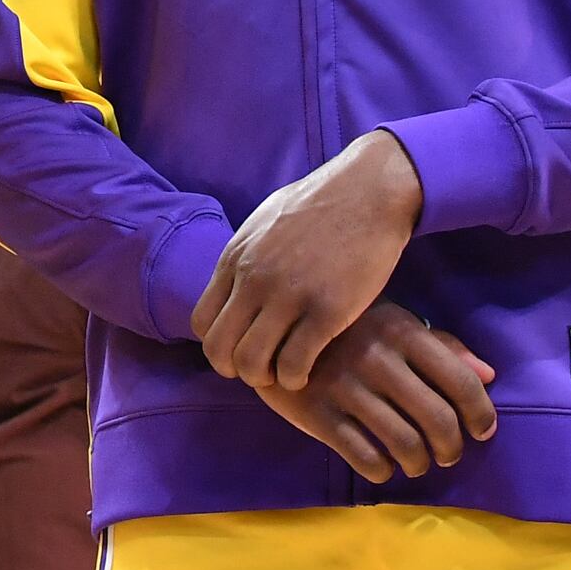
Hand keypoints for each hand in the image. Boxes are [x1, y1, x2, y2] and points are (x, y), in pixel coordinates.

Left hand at [193, 130, 422, 390]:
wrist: (369, 190)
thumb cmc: (320, 202)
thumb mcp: (265, 221)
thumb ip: (245, 255)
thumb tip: (233, 282)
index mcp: (235, 258)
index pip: (202, 322)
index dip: (218, 345)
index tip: (240, 348)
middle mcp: (254, 280)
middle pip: (219, 350)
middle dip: (235, 370)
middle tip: (260, 371)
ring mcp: (289, 296)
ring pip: (252, 364)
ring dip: (266, 379)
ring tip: (284, 373)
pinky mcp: (327, 310)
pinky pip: (295, 364)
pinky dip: (296, 378)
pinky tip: (307, 371)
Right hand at [250, 302, 497, 483]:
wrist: (270, 327)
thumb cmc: (344, 326)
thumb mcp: (392, 321)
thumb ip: (441, 345)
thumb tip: (488, 377)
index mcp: (402, 332)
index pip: (460, 381)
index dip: (481, 414)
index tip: (481, 431)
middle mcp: (378, 359)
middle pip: (438, 420)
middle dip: (451, 448)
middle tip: (447, 455)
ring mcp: (345, 387)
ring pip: (405, 444)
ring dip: (418, 463)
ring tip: (415, 463)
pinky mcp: (316, 413)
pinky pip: (365, 457)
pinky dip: (383, 469)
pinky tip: (382, 464)